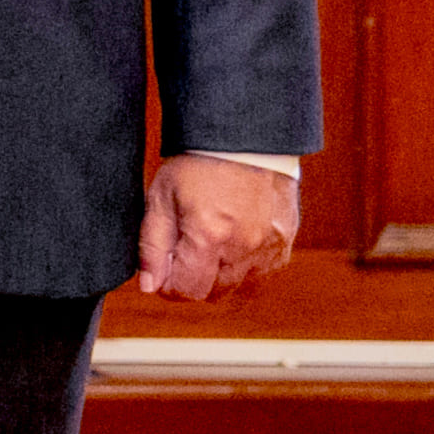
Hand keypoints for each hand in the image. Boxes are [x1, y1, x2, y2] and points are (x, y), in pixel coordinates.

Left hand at [135, 155, 298, 302]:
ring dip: (219, 279)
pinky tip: (232, 246)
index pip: (186, 291)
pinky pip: (263, 276)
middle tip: (182, 255)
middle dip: (192, 282)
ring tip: (207, 248)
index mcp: (208, 237)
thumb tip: (148, 286)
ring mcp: (269, 248)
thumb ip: (153, 247)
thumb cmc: (197, 163)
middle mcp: (243, 248)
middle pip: (212, 295)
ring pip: (239, 290)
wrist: (244, 138)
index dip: (167, 286)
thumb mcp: (160, 198)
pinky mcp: (285, 243)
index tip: (162, 269)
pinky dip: (245, 270)